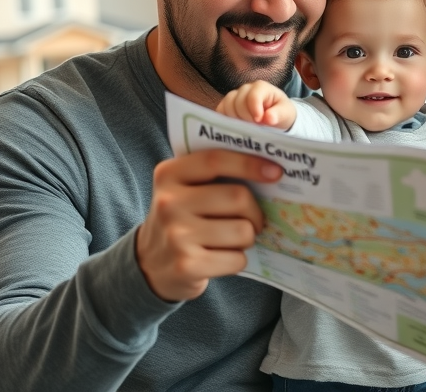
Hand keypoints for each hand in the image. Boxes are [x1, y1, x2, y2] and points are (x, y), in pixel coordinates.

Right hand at [135, 149, 282, 301]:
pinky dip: (237, 260)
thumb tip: (268, 171)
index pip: (215, 160)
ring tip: (232, 240)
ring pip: (243, 231)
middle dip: (255, 212)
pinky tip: (220, 259)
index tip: (275, 172)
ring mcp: (176, 235)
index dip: (249, 164)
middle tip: (253, 220)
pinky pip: (237, 259)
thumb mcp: (183, 189)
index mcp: (168, 175)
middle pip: (238, 198)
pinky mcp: (186, 265)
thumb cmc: (181, 219)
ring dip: (247, 238)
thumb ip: (213, 174)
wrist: (149, 264)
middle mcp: (168, 203)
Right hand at [216, 80, 296, 129]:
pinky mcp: (227, 105)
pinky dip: (225, 120)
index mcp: (261, 87)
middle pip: (237, 101)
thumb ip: (278, 115)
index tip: (259, 121)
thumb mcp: (285, 113)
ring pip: (227, 106)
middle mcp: (246, 89)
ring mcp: (235, 96)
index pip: (253, 96)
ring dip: (235, 120)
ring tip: (247, 128)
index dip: (254, 109)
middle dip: (246, 117)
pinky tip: (235, 128)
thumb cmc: (281, 113)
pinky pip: (220, 111)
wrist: (276, 116)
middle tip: (255, 127)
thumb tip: (269, 118)